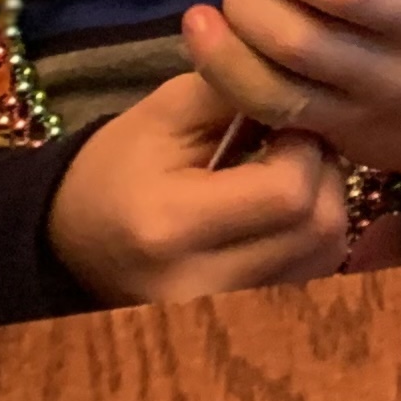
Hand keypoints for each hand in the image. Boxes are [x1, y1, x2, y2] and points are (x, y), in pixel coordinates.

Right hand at [48, 72, 348, 304]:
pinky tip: (282, 209)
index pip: (288, 192)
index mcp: (171, 226)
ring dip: (324, 203)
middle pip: (319, 228)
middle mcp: (201, 284)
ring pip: (327, 254)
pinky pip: (313, 274)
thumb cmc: (118, 167)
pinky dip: (312, 235)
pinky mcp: (242, 318)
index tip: (285, 120)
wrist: (74, 242)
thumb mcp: (163, 112)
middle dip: (322, 172)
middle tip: (293, 143)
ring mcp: (224, 310)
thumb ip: (236, 90)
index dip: (305, 146)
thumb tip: (304, 82)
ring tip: (287, 173)